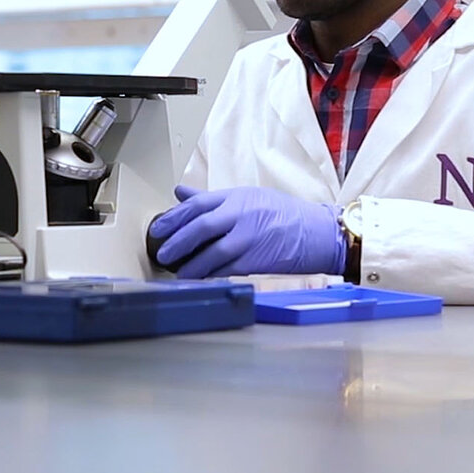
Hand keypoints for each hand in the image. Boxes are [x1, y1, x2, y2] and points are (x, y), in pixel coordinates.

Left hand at [147, 185, 344, 278]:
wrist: (316, 233)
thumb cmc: (282, 214)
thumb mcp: (248, 197)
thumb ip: (212, 199)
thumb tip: (180, 193)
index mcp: (237, 196)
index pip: (198, 204)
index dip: (174, 217)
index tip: (158, 229)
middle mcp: (241, 214)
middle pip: (200, 226)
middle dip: (177, 241)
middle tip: (161, 253)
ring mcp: (249, 238)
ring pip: (212, 252)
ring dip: (192, 265)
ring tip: (178, 273)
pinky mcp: (256, 260)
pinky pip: (227, 269)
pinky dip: (211, 275)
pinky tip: (200, 279)